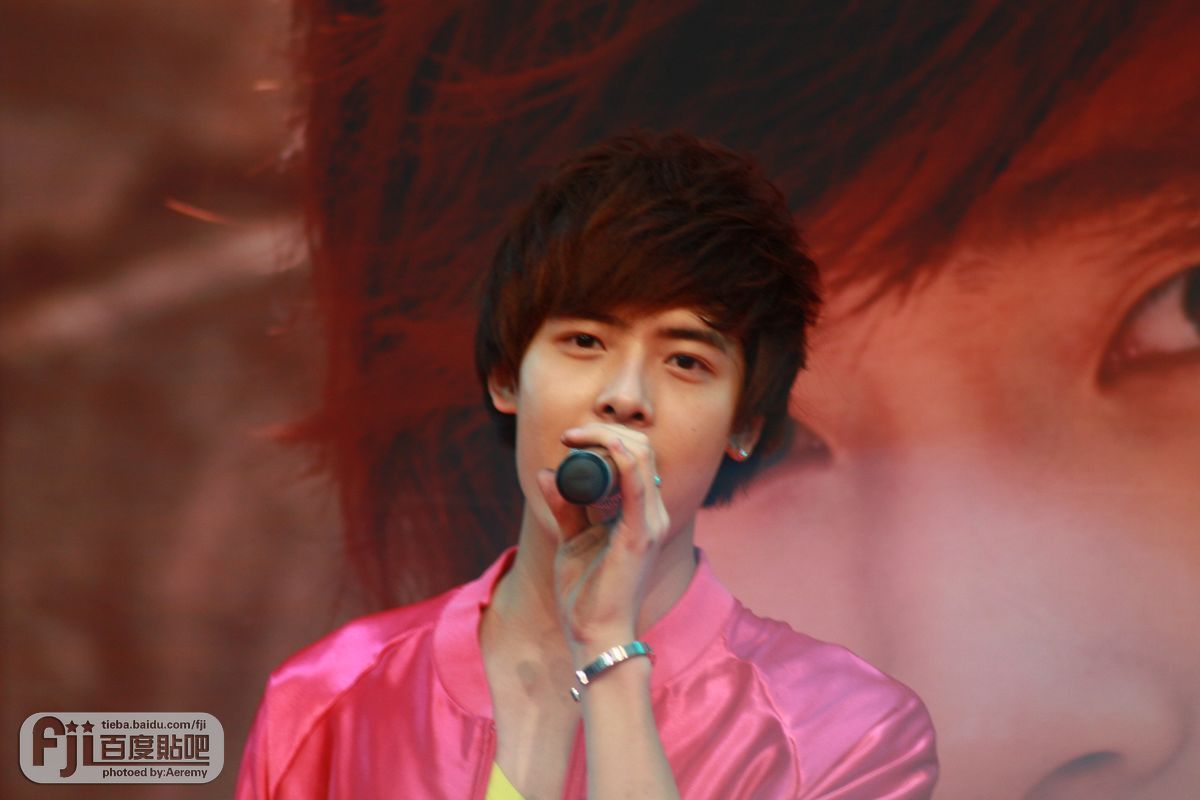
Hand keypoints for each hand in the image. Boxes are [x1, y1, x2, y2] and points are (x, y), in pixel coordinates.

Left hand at [537, 423, 669, 657]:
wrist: (594, 634)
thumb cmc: (586, 594)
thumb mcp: (571, 539)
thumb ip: (565, 508)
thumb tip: (547, 473)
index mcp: (640, 513)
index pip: (637, 456)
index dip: (606, 436)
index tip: (569, 438)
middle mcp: (652, 513)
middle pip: (641, 448)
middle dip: (605, 430)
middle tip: (569, 436)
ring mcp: (650, 522)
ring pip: (641, 456)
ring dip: (606, 436)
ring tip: (573, 438)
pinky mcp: (640, 535)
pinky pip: (637, 482)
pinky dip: (621, 456)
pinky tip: (602, 445)